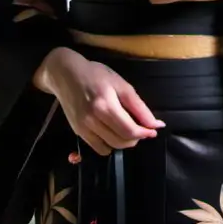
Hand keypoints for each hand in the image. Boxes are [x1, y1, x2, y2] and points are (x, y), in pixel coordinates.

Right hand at [33, 47, 164, 155]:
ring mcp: (84, 127)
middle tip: (141, 128)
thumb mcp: (120, 84)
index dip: (145, 133)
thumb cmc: (96, 75)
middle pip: (122, 140)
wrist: (66, 75)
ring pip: (111, 146)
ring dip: (124, 142)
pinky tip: (113, 133)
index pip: (130, 130)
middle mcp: (92, 119)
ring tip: (128, 130)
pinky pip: (99, 148)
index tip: (153, 130)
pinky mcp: (78, 132)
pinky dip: (110, 145)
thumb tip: (156, 124)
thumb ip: (139, 106)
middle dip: (136, 138)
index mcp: (105, 104)